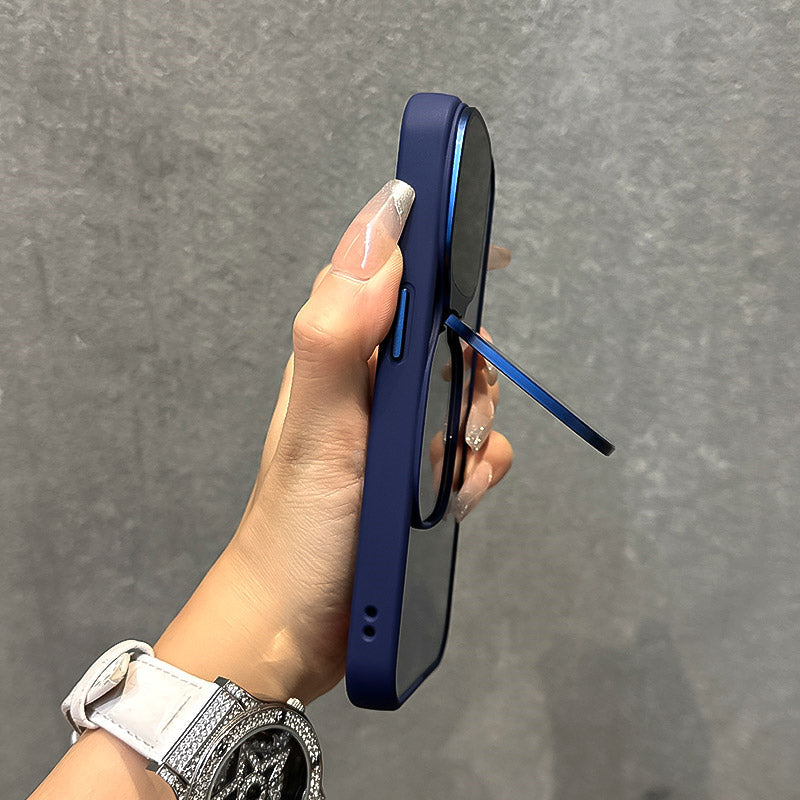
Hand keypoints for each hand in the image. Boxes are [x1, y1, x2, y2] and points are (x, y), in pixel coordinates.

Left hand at [155, 180, 513, 703]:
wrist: (302, 624)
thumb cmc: (301, 523)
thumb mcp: (317, 427)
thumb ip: (337, 332)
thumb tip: (382, 234)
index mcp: (339, 355)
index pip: (386, 272)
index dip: (431, 246)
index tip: (484, 248)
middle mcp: (371, 385)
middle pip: (446, 335)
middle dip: (467, 365)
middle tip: (451, 413)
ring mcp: (401, 432)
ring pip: (469, 394)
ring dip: (475, 426)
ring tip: (447, 468)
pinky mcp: (424, 475)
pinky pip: (479, 452)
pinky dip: (478, 471)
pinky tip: (453, 499)